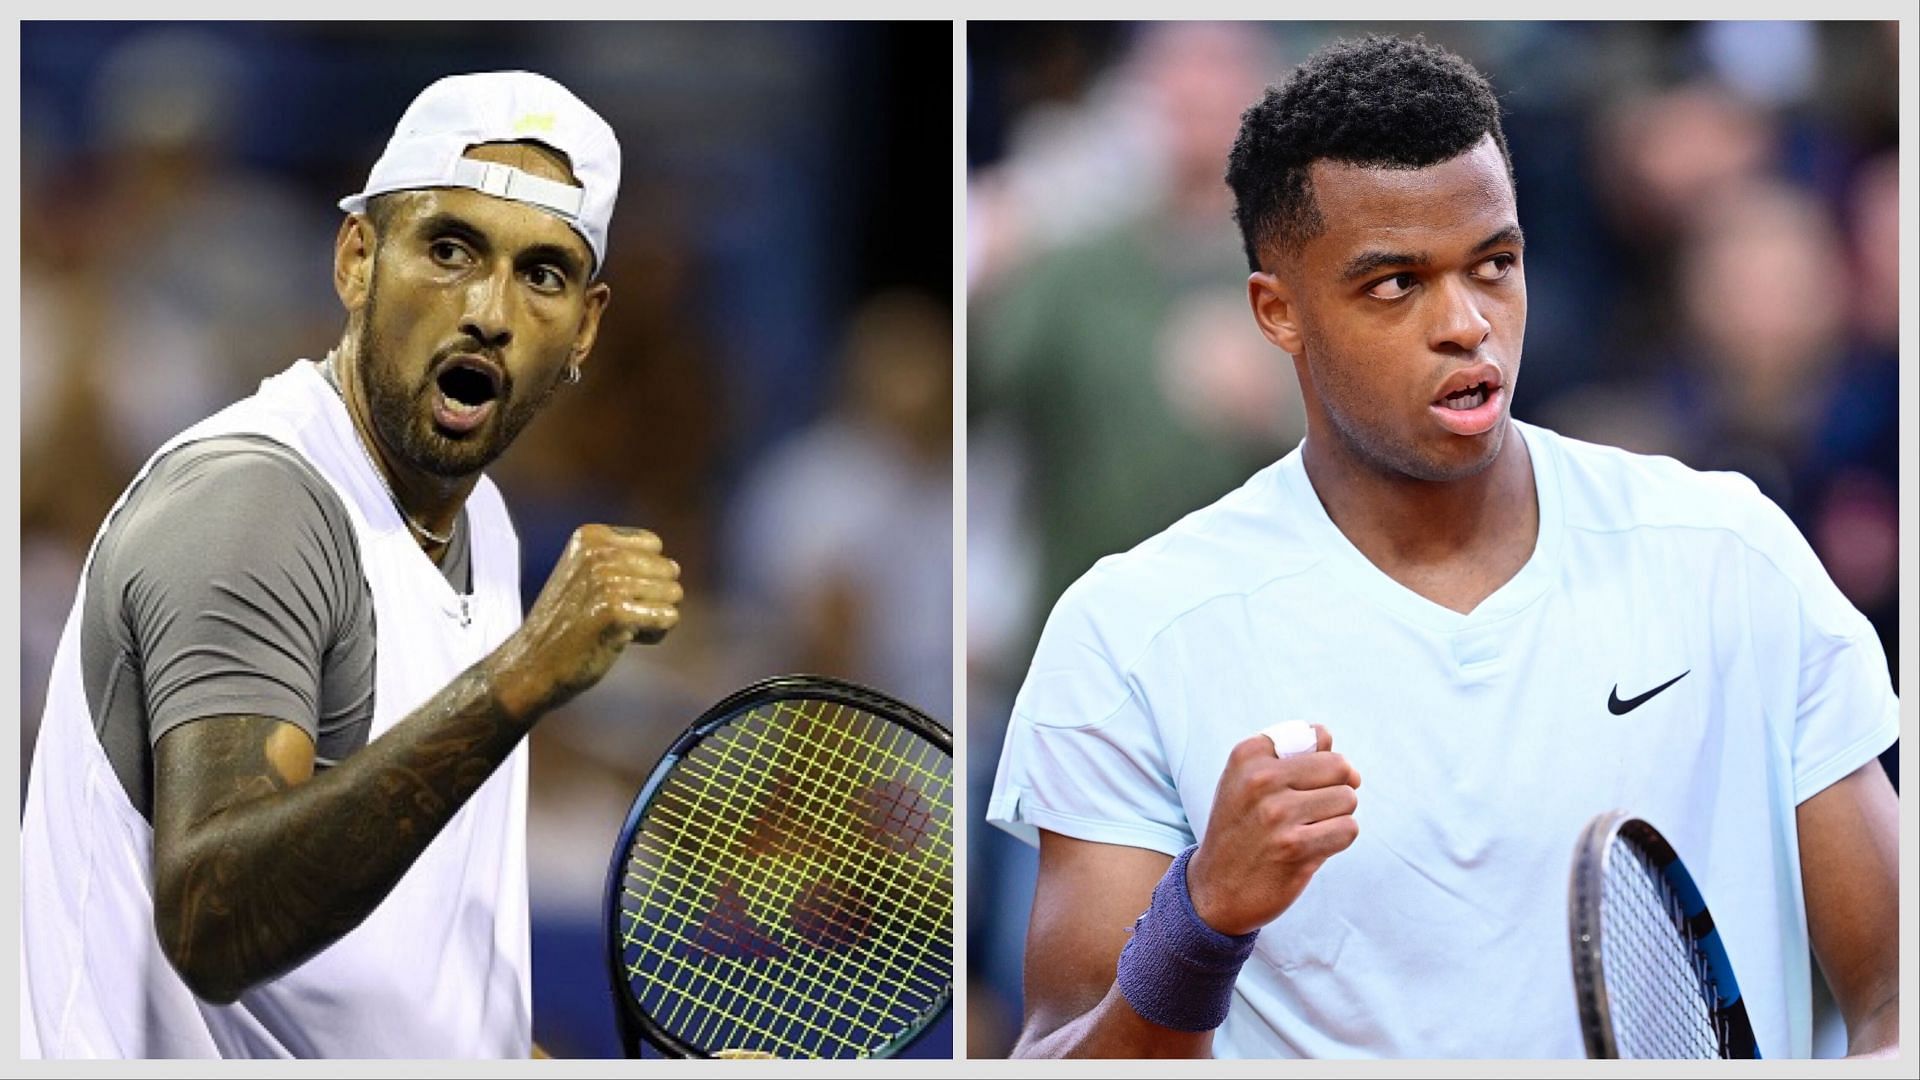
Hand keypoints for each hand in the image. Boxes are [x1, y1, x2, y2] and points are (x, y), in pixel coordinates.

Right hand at [486, 525, 681, 718]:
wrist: (531, 665)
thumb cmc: (566, 624)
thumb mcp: (585, 574)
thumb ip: (622, 560)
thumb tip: (675, 567)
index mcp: (591, 537)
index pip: (654, 545)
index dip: (643, 574)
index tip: (611, 594)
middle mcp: (599, 553)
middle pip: (668, 570)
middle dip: (652, 597)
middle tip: (615, 616)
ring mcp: (608, 582)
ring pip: (673, 594)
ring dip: (652, 617)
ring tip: (617, 628)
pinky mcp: (617, 613)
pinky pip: (668, 618)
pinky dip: (653, 634)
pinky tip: (623, 640)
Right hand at [1186, 725, 1360, 935]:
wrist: (1215, 889)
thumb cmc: (1242, 830)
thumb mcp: (1247, 781)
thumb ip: (1291, 757)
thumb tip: (1342, 757)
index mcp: (1248, 755)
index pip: (1318, 736)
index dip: (1320, 761)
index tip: (1300, 782)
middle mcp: (1260, 779)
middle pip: (1340, 768)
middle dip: (1337, 788)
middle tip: (1312, 809)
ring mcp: (1277, 814)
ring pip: (1348, 799)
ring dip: (1337, 817)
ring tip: (1308, 829)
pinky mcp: (1295, 848)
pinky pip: (1347, 829)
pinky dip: (1337, 839)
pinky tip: (1312, 847)